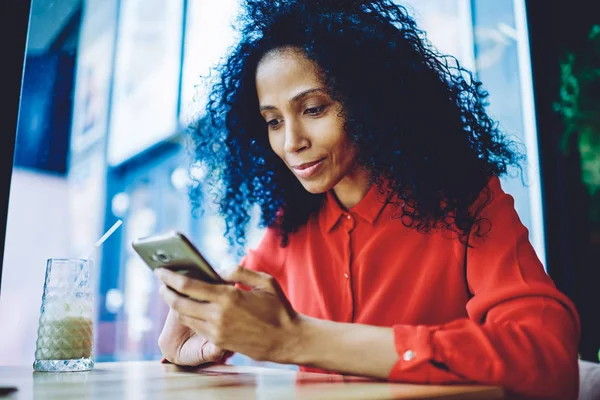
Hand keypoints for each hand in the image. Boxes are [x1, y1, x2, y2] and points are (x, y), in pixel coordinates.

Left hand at [154, 266, 299, 362]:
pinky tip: (189, 308)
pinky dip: (188, 316)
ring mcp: (217, 331)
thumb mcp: (264, 281)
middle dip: (166, 292)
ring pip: (185, 317)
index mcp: (228, 296)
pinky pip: (196, 327)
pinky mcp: (219, 342)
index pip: (189, 286)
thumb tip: (218, 269)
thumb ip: (239, 270)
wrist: (286, 340)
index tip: (160, 271)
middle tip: (161, 283)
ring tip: (172, 294)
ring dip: (175, 305)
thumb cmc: (278, 308)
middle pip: (180, 303)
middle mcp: (218, 315)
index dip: (170, 278)